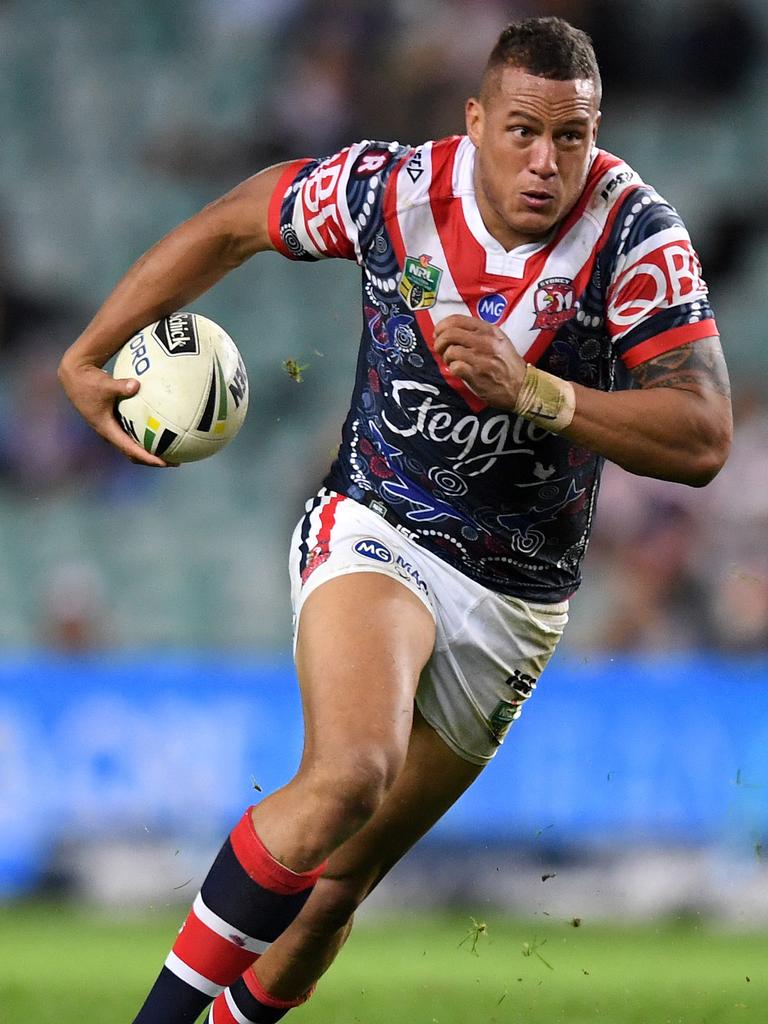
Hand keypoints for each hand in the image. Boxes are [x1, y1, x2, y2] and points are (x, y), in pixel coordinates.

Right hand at [58, 356, 173, 466]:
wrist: (75, 377)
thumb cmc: (89, 381)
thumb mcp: (105, 384)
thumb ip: (121, 386)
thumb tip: (136, 384)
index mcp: (107, 429)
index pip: (130, 450)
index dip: (148, 458)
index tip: (164, 463)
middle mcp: (110, 433)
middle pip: (134, 454)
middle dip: (153, 460)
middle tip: (175, 461)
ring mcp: (111, 428)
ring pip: (132, 447)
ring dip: (150, 451)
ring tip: (171, 452)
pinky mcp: (113, 421)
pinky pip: (132, 435)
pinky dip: (145, 438)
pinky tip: (160, 432)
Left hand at [433, 314, 525, 409]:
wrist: (522, 386)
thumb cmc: (507, 364)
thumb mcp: (498, 340)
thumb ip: (477, 332)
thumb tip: (450, 330)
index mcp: (488, 330)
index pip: (456, 319)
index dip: (442, 326)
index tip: (438, 333)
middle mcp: (485, 341)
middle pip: (449, 333)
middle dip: (439, 342)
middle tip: (441, 350)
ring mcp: (481, 358)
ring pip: (450, 351)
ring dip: (446, 358)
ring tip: (453, 362)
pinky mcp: (477, 374)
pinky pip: (455, 367)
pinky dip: (453, 369)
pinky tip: (460, 371)